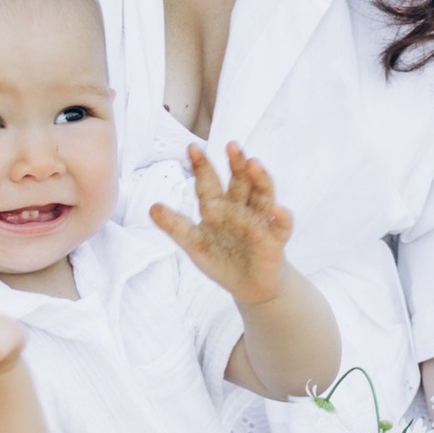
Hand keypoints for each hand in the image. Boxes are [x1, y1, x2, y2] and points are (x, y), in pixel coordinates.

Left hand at [152, 142, 296, 312]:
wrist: (248, 286)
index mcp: (218, 207)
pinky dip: (282, 217)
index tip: (192, 148)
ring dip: (260, 180)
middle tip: (231, 146)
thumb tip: (152, 208)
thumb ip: (175, 226)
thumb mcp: (194, 244)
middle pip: (239, 182)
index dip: (202, 167)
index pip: (209, 183)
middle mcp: (240, 209)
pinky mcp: (274, 240)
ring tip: (254, 164)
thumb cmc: (222, 260)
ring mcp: (259, 222)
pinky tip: (278, 209)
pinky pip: (281, 226)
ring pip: (262, 196)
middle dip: (236, 164)